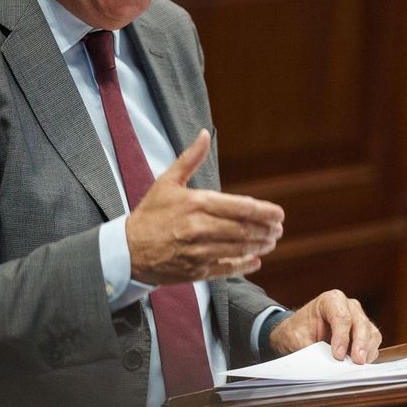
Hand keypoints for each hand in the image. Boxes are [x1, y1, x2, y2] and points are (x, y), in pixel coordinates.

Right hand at [126, 129, 283, 283]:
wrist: (128, 250)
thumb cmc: (150, 214)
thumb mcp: (167, 182)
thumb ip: (190, 159)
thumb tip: (205, 134)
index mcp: (196, 204)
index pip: (241, 208)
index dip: (264, 211)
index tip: (278, 214)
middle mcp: (200, 228)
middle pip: (244, 229)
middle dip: (266, 230)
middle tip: (278, 229)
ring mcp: (199, 252)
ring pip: (239, 249)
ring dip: (260, 246)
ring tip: (270, 242)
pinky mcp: (196, 272)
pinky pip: (227, 268)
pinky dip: (245, 265)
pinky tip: (256, 261)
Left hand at [269, 290, 380, 363]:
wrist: (301, 332)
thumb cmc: (300, 330)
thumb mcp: (298, 338)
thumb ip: (310, 349)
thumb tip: (320, 364)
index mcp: (330, 300)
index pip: (341, 316)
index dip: (341, 336)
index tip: (337, 355)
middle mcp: (348, 306)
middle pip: (360, 322)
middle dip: (359, 343)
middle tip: (356, 361)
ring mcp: (359, 317)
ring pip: (370, 332)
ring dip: (367, 349)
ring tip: (359, 364)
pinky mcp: (365, 331)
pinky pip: (374, 341)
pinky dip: (370, 353)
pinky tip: (362, 363)